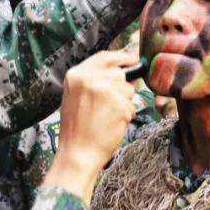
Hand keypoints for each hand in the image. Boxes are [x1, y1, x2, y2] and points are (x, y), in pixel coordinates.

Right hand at [43, 50, 137, 203]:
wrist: (78, 153)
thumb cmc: (77, 130)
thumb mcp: (76, 96)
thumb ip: (95, 81)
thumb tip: (123, 72)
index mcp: (76, 75)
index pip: (104, 57)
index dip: (121, 57)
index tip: (133, 59)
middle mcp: (89, 78)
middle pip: (119, 74)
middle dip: (121, 89)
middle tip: (109, 107)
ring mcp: (104, 90)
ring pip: (128, 90)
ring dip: (124, 103)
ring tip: (107, 117)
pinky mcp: (118, 103)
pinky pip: (131, 105)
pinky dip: (126, 115)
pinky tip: (113, 124)